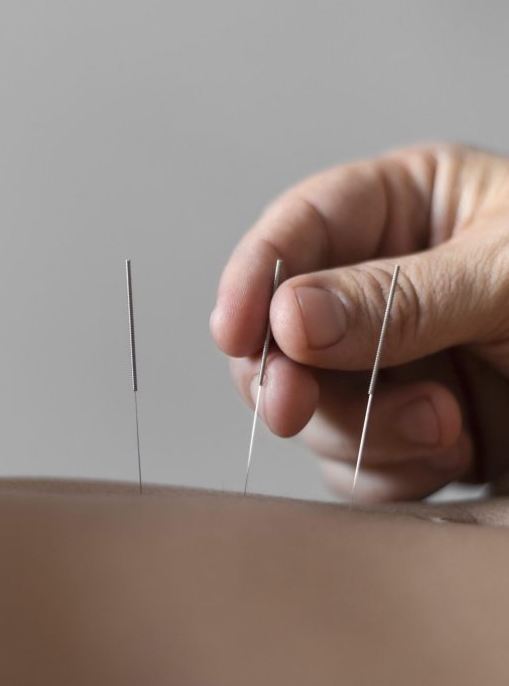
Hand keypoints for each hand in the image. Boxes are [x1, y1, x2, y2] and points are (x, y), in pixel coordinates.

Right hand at [211, 143, 508, 501]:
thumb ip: (400, 298)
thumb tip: (288, 318)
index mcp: (404, 212)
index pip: (299, 231)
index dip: (253, 278)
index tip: (234, 330)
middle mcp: (381, 288)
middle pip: (282, 333)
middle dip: (291, 376)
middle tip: (294, 408)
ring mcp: (389, 364)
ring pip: (312, 407)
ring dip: (363, 431)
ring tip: (449, 427)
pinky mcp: (404, 428)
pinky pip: (353, 461)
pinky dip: (387, 472)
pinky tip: (451, 454)